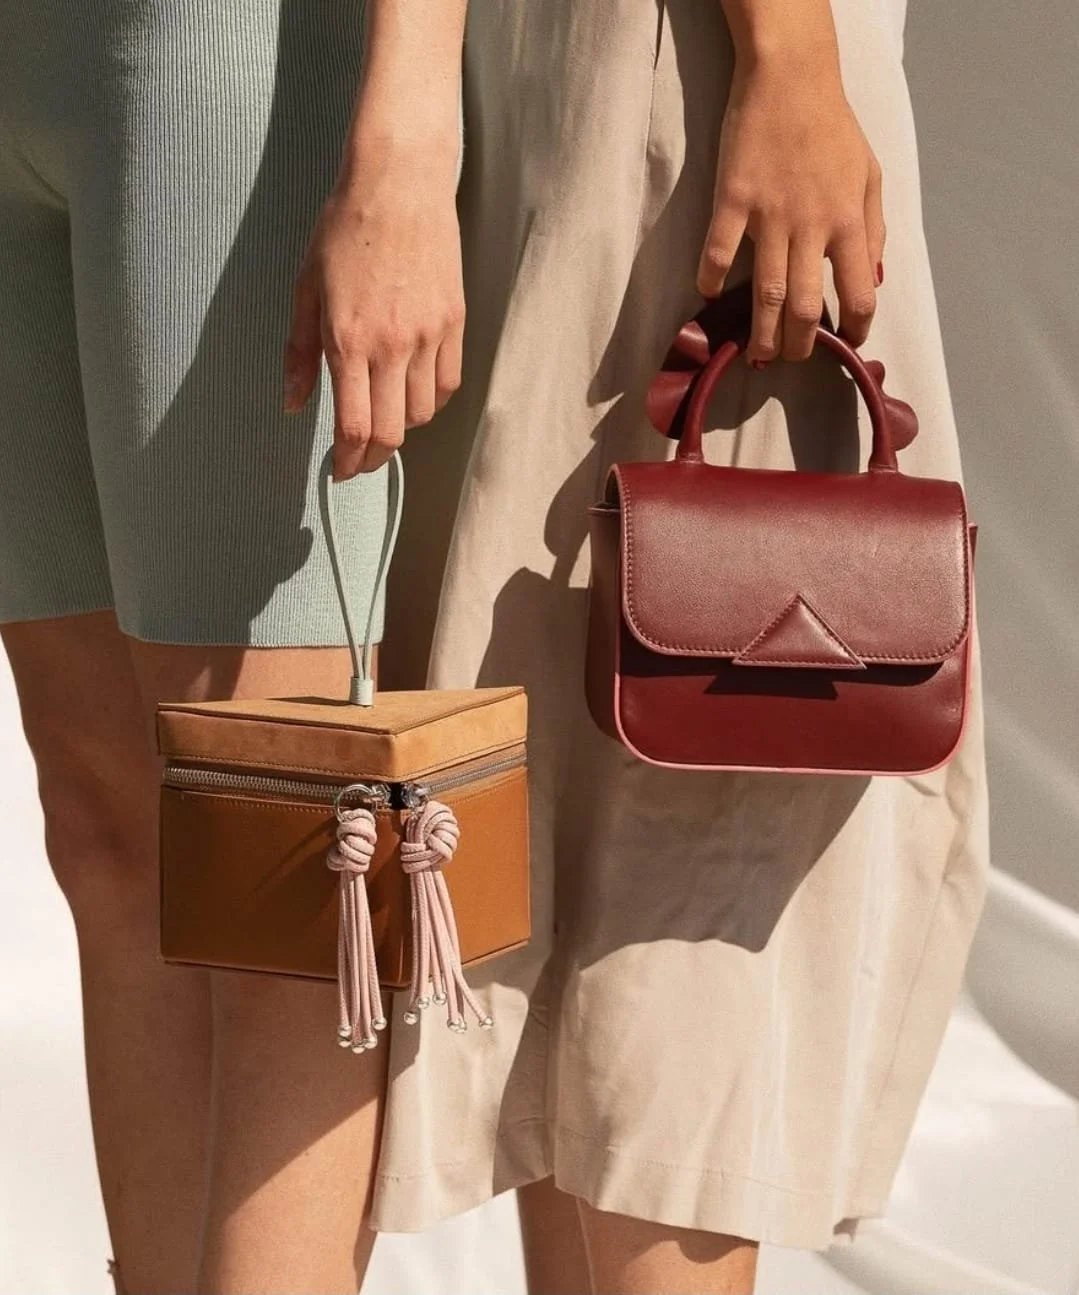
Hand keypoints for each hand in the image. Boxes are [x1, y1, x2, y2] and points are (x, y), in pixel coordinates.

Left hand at [285, 139, 463, 478]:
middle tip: (360, 460)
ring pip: (421, 413)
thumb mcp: (306, 288)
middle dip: (373, 458)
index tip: (340, 469)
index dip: (348, 461)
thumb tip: (294, 403)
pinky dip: (429, 400)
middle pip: (392, 434)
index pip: (355, 426)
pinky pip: (447, 385)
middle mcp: (393, 345)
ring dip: (400, 426)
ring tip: (383, 414)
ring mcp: (429, 336)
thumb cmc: (345, 226)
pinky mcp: (454, 323)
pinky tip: (411, 392)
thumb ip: (300, 352)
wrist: (399, 181)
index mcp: (349, 339)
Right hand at [696, 46, 884, 363]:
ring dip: (761, 333)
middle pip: (807, 307)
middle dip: (800, 345)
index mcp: (848, 222)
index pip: (860, 292)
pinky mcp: (733, 201)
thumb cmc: (832, 128)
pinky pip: (718, 252)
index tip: (846, 342)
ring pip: (767, 293)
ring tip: (756, 354)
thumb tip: (873, 279)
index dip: (856, 327)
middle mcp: (811, 226)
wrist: (790, 80)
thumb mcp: (870, 176)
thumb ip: (874, 230)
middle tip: (791, 357)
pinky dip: (710, 279)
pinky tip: (709, 295)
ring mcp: (769, 216)